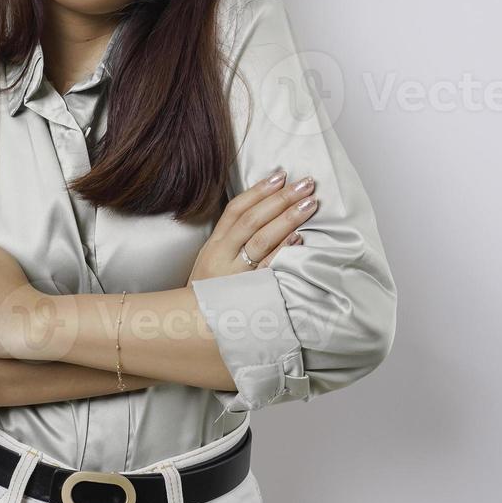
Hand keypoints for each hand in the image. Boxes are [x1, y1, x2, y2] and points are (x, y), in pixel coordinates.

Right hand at [189, 169, 318, 281]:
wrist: (192, 328)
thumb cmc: (208, 294)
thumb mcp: (212, 262)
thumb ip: (232, 240)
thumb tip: (263, 213)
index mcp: (214, 245)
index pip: (235, 210)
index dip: (258, 190)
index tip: (280, 174)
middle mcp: (222, 256)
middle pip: (252, 220)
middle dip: (280, 198)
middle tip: (306, 183)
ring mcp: (234, 275)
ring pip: (260, 240)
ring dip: (287, 219)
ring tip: (309, 204)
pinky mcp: (247, 293)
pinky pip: (267, 270)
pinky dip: (282, 253)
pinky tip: (299, 240)